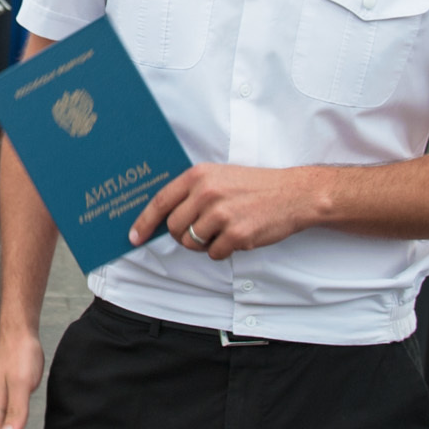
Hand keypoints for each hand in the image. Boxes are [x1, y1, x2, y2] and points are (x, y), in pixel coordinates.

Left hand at [130, 164, 316, 261]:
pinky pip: (214, 253)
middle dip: (183, 236)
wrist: (293, 194)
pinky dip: (223, 250)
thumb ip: (192, 192)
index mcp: (199, 175)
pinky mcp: (236, 234)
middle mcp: (207, 193)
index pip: (161, 201)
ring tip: (224, 229)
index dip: (144, 222)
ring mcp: (221, 214)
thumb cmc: (255, 186)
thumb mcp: (220, 176)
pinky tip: (238, 235)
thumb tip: (165, 218)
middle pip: (175, 228)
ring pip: (193, 243)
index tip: (134, 236)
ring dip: (205, 243)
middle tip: (200, 232)